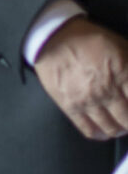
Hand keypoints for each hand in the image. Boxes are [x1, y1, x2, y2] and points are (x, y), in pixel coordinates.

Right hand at [33, 18, 127, 140]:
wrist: (53, 39)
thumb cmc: (88, 39)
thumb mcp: (120, 45)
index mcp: (122, 73)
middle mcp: (107, 90)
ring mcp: (88, 101)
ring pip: (111, 128)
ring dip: (120, 130)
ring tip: (121, 127)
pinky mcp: (71, 107)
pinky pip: (88, 129)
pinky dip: (100, 135)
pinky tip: (104, 133)